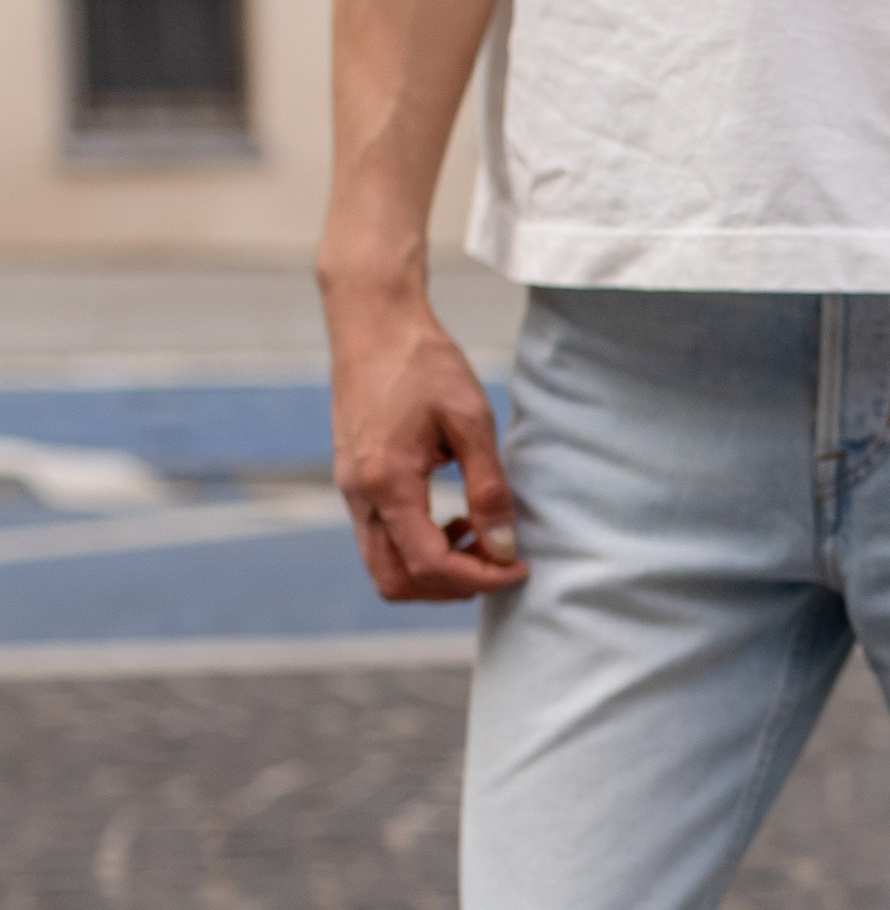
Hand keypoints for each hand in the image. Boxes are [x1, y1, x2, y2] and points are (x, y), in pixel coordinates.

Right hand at [323, 279, 524, 603]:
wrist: (373, 322)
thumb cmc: (424, 362)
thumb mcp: (472, 419)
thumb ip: (489, 488)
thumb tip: (505, 548)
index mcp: (387, 481)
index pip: (429, 565)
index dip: (480, 578)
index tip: (519, 568)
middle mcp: (359, 495)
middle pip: (396, 582)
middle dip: (452, 587)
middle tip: (498, 562)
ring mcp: (350, 490)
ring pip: (383, 567)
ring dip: (433, 571)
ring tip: (477, 537)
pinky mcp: (353, 482)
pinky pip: (380, 540)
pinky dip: (417, 548)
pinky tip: (453, 518)